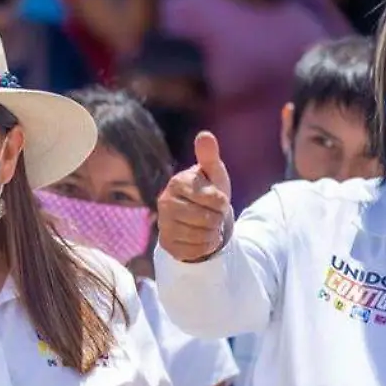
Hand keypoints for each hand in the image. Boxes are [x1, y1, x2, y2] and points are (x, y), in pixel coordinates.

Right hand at [156, 131, 232, 261]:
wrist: (197, 218)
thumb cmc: (208, 192)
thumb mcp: (213, 174)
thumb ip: (209, 156)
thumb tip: (205, 135)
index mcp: (177, 182)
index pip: (213, 199)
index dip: (222, 203)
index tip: (219, 201)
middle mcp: (165, 202)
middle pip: (206, 219)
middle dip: (217, 219)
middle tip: (214, 215)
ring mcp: (163, 224)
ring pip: (200, 235)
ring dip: (212, 234)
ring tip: (208, 227)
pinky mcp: (166, 243)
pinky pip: (194, 250)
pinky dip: (204, 246)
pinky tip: (201, 238)